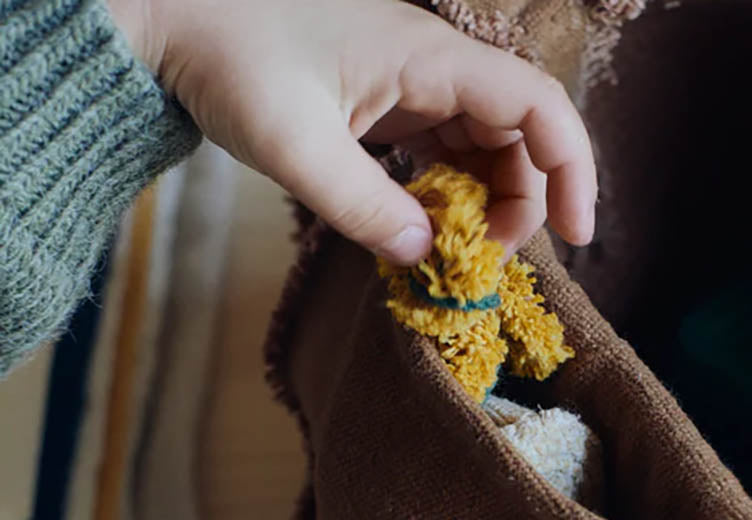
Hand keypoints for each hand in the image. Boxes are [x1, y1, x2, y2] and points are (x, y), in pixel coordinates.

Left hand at [107, 0, 596, 263]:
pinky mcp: (389, 104)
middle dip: (522, 203)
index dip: (572, 170)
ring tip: (454, 252)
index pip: (538, 106)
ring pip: (486, 147)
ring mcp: (413, 84)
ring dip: (484, 205)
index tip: (576, 234)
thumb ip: (365, 209)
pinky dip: (448, 195)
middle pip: (521, 135)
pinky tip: (424, 227)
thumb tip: (427, 258)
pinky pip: (444, 152)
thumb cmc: (228, 57)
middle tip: (484, 261)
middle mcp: (435, 66)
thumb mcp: (296, 147)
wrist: (173, 16)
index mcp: (429, 57)